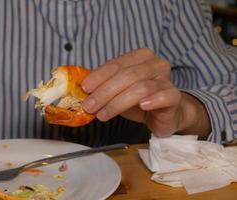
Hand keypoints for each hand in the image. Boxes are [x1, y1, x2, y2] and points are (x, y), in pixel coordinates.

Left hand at [81, 48, 210, 137]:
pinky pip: (165, 96)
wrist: (163, 114)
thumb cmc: (137, 100)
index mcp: (140, 57)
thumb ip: (103, 86)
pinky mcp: (174, 97)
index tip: (84, 88)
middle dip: (104, 92)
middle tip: (89, 106)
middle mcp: (155, 64)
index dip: (99, 76)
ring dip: (118, 102)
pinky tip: (142, 106)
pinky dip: (152, 100)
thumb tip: (80, 88)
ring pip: (141, 88)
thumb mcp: (117, 90)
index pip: (116, 64)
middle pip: (127, 76)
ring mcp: (166, 79)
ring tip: (103, 114)